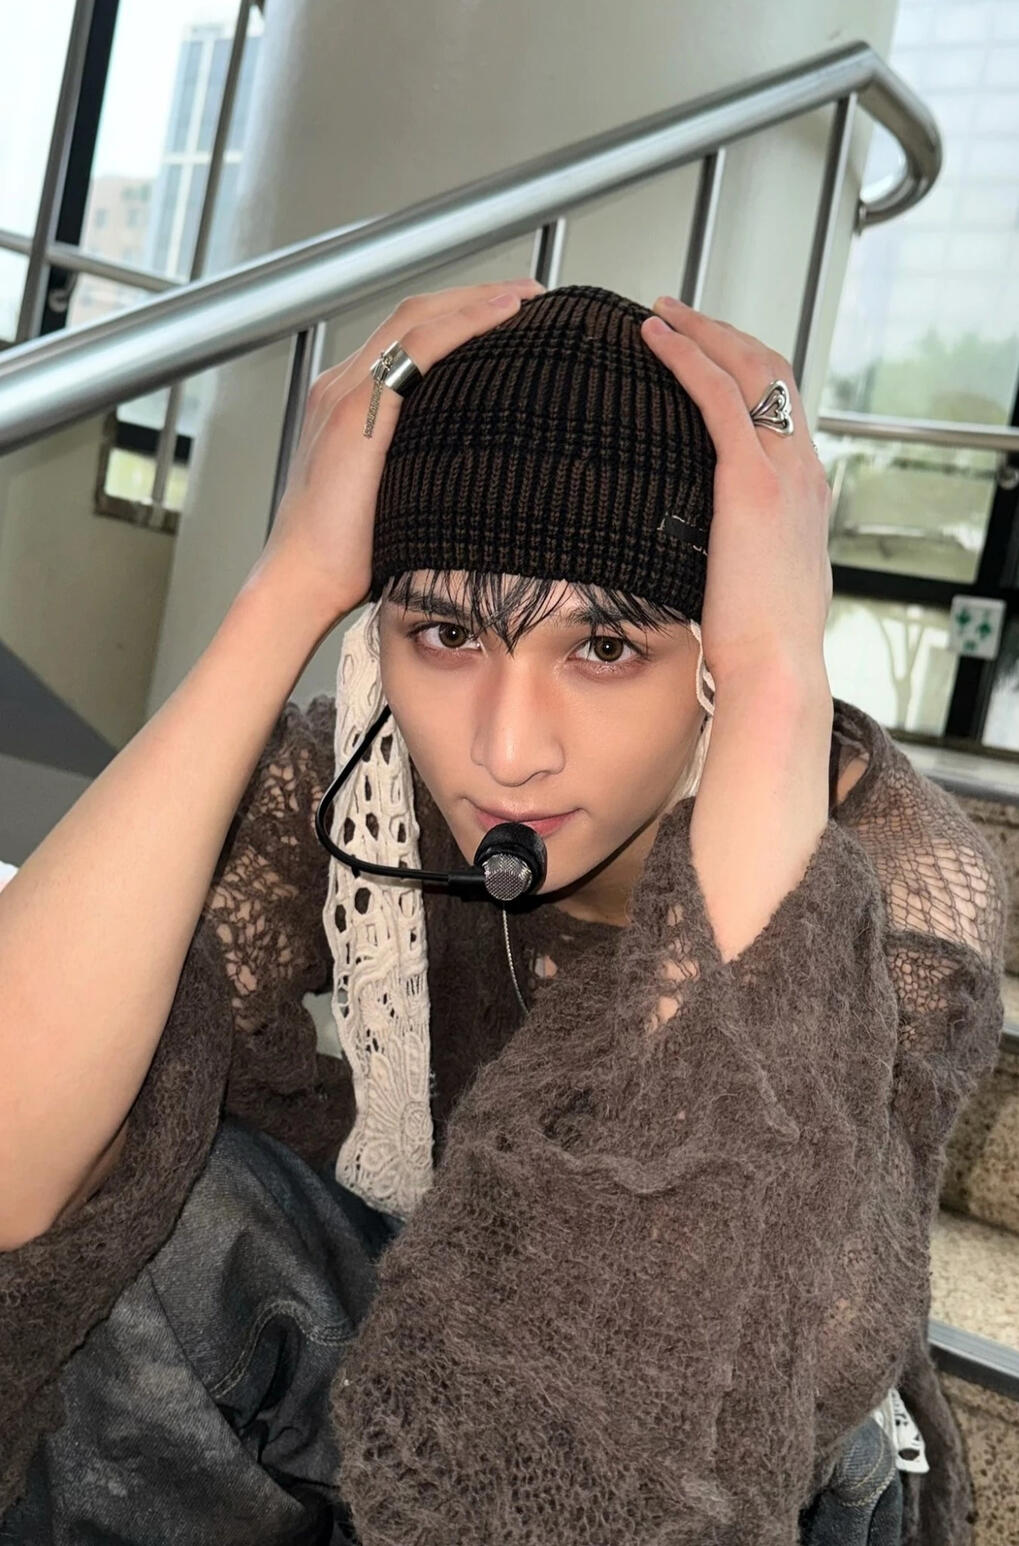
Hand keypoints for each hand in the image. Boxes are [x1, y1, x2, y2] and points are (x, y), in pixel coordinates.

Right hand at [252, 276, 546, 624]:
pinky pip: (416, 347)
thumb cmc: (345, 559)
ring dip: (476, 299)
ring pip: (416, 319)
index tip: (508, 317)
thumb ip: (421, 471)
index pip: (405, 339)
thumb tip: (475, 478)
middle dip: (474, 296)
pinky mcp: (355, 412)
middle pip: (413, 315)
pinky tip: (503, 314)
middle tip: (530, 296)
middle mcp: (340, 389)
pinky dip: (464, 321)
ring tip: (527, 298)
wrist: (302, 582)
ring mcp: (345, 395)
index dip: (458, 316)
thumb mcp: (394, 500)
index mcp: (346, 407)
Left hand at [640, 297, 832, 689]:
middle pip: (772, 372)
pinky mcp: (751, 484)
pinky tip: (655, 339)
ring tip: (660, 313)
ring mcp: (783, 474)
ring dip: (704, 332)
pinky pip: (718, 398)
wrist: (777, 670)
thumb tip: (708, 556)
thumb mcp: (755, 586)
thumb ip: (741, 555)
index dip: (743, 369)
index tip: (704, 353)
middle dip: (724, 334)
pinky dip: (687, 357)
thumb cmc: (760, 646)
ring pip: (750, 370)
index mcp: (804, 495)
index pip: (780, 408)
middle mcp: (802, 473)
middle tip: (678, 314)